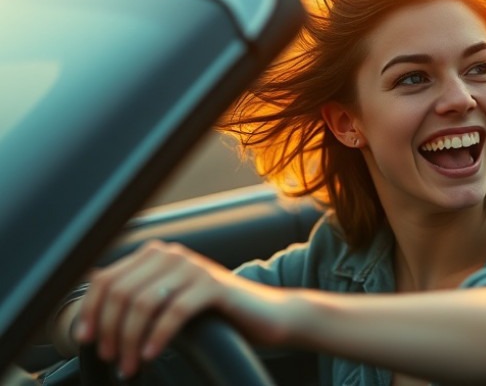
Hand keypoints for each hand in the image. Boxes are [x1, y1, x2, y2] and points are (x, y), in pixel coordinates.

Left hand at [76, 240, 296, 378]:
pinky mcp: (214, 286)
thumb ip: (140, 299)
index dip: (90, 311)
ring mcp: (194, 268)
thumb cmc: (217, 314)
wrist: (265, 315)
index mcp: (157, 256)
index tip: (86, 341)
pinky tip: (152, 354)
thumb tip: (93, 317)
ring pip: (144, 302)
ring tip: (131, 364)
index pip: (106, 279)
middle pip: (121, 292)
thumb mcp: (171, 302)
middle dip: (110, 331)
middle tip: (113, 358)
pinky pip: (175, 312)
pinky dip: (157, 337)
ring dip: (131, 339)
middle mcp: (173, 255)